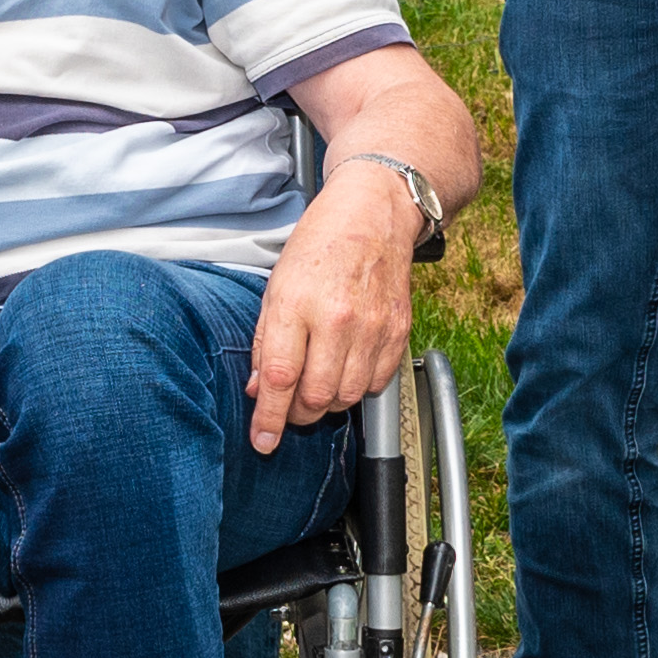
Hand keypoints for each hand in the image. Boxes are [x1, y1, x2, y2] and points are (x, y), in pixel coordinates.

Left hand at [245, 169, 422, 452]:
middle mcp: (337, 319)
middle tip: (289, 411)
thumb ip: (266, 341)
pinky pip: (376, 383)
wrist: (373, 215)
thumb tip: (259, 389)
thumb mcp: (276, 285)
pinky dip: (357, 389)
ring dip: (327, 404)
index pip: (279, 377)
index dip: (268, 418)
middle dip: (297, 415)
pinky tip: (344, 371)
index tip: (262, 442)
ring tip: (316, 387)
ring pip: (347, 397)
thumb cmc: (319, 245)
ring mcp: (373, 327)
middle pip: (316, 396)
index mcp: (296, 304)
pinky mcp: (398, 332)